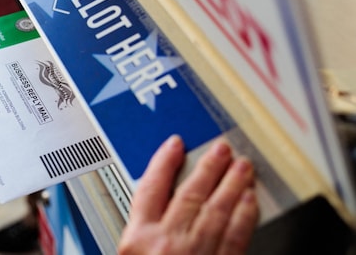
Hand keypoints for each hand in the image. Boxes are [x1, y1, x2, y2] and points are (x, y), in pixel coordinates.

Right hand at [118, 136, 258, 254]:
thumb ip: (143, 231)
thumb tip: (158, 202)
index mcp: (138, 238)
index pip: (152, 188)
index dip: (164, 162)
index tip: (175, 145)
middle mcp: (167, 242)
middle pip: (190, 195)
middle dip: (209, 167)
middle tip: (221, 149)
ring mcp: (195, 254)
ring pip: (217, 210)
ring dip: (232, 184)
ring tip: (241, 166)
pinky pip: (236, 236)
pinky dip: (244, 215)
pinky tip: (250, 200)